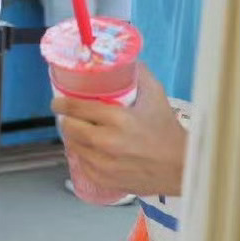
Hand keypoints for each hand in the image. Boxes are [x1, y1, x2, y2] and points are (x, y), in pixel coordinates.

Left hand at [54, 65, 186, 196]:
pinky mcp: (103, 180)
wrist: (181, 168)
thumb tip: (124, 60)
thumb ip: (138, 76)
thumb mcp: (156, 97)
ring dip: (75, 138)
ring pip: (74, 146)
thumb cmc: (168, 131)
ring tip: (83, 132)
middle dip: (68, 121)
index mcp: (118, 119)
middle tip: (72, 117)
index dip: (62, 104)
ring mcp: (103, 164)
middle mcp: (106, 142)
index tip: (57, 102)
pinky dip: (84, 156)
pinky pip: (81, 164)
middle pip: (70, 128)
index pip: (76, 108)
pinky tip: (93, 150)